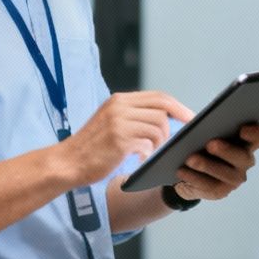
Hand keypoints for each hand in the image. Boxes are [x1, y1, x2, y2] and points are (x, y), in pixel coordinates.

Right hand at [62, 92, 192, 187]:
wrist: (67, 162)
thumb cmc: (92, 147)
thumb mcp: (111, 121)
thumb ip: (133, 115)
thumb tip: (165, 117)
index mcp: (119, 100)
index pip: (159, 96)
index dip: (178, 107)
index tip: (190, 118)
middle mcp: (120, 107)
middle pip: (162, 110)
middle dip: (174, 126)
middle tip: (173, 141)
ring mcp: (119, 123)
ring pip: (158, 127)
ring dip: (159, 144)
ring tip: (147, 153)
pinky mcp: (119, 140)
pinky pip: (148, 145)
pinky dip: (148, 155)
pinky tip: (138, 161)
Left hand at [173, 123, 258, 202]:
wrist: (190, 171)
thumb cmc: (201, 144)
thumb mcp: (206, 134)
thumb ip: (211, 128)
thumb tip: (203, 126)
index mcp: (246, 143)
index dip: (254, 133)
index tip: (242, 129)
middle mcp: (245, 161)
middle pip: (243, 157)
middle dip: (226, 151)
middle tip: (210, 144)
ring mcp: (234, 178)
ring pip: (225, 174)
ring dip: (207, 166)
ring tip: (190, 159)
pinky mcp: (220, 191)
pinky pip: (208, 186)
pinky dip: (194, 178)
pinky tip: (182, 171)